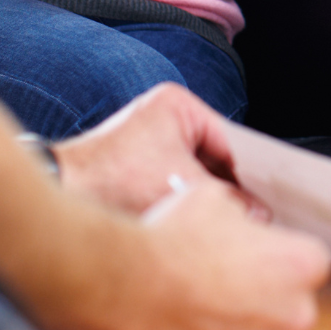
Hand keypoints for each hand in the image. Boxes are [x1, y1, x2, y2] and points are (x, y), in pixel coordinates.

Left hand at [55, 82, 258, 217]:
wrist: (56, 195)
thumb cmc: (110, 181)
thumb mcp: (180, 187)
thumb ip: (226, 200)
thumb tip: (258, 215)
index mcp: (176, 104)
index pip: (231, 140)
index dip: (254, 173)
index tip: (274, 199)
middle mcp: (162, 117)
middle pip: (215, 158)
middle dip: (231, 189)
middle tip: (258, 215)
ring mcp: (148, 142)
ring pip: (196, 174)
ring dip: (207, 199)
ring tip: (229, 222)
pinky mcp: (135, 168)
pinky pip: (175, 184)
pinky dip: (186, 203)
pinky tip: (199, 225)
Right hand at [96, 181, 330, 329]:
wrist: (126, 284)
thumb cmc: (173, 240)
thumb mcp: (217, 201)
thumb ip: (244, 218)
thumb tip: (240, 224)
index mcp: (304, 264)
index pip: (308, 262)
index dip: (276, 257)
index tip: (253, 256)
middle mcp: (295, 315)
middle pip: (290, 305)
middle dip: (263, 296)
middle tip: (223, 280)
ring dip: (240, 328)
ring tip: (200, 306)